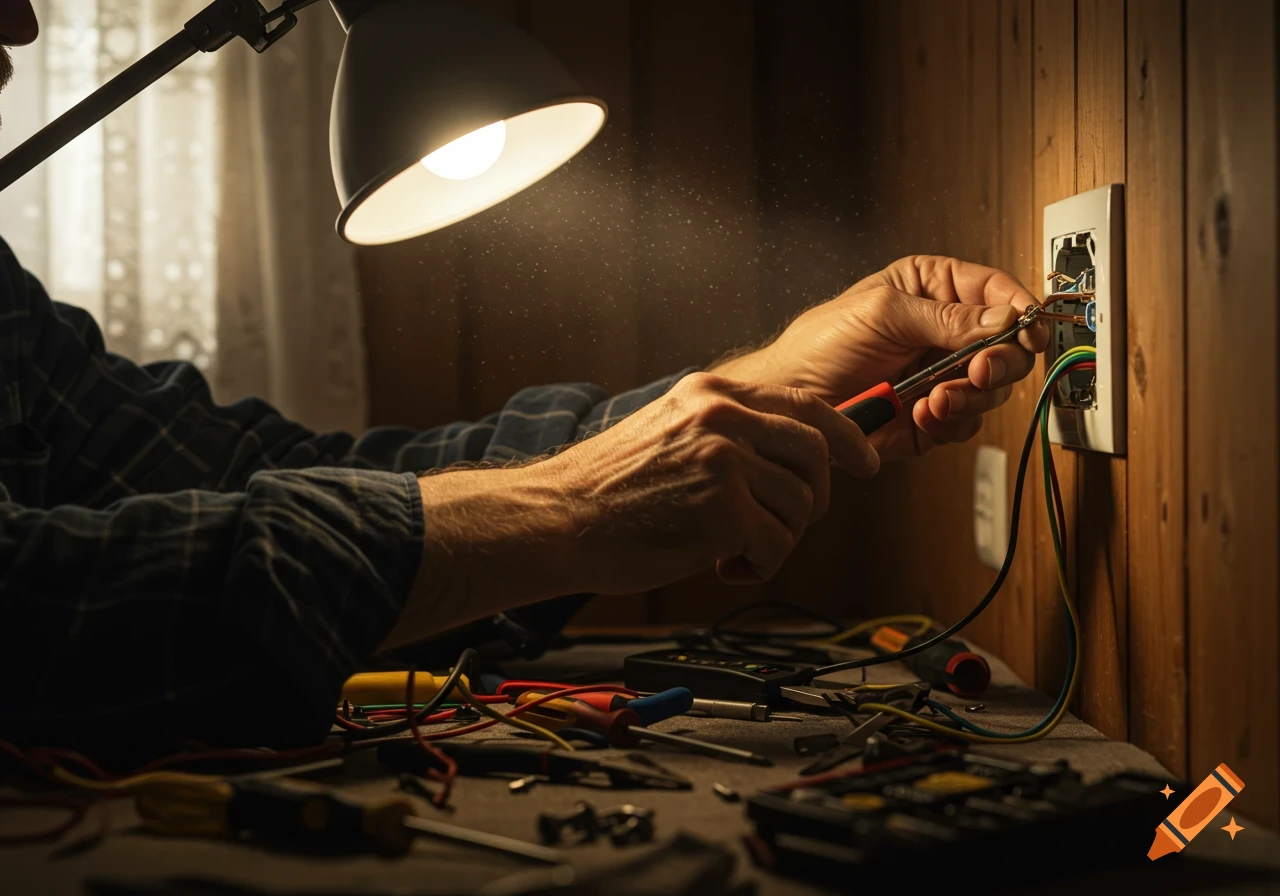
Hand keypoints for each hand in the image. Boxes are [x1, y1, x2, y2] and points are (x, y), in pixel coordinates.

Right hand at [381, 373, 878, 648]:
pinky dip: (761, 565)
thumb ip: (725, 432)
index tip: (865, 461)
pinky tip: (724, 566)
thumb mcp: (668, 431)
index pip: (805, 404)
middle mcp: (722, 417)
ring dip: (780, 538)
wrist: (557, 518)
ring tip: (735, 549)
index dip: (845, 436)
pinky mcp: (724, 510)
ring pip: (802, 505)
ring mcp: (725, 462)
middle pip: (816, 455)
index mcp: (711, 393)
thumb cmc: (606, 489)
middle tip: (781, 526)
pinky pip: (778, 544)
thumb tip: (791, 457)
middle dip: (813, 499)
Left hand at [713, 256, 1048, 462]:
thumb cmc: (820, 343)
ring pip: (990, 390)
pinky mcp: (930, 418)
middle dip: (998, 363)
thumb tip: (1003, 319)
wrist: (789, 398)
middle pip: (1007, 347)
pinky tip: (919, 414)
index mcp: (933, 291)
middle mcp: (944, 334)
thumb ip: (945, 317)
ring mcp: (940, 377)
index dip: (1020, 312)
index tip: (1028, 330)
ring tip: (935, 399)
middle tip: (979, 372)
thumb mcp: (882, 312)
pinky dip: (947, 422)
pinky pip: (963, 424)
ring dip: (969, 397)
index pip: (996, 295)